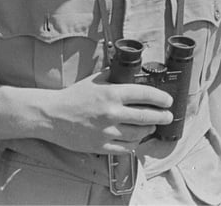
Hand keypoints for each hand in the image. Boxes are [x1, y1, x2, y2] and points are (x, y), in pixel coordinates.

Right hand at [40, 71, 173, 154]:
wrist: (51, 115)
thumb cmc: (74, 96)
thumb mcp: (96, 80)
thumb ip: (116, 77)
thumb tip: (134, 72)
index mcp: (112, 93)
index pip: (145, 94)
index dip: (161, 98)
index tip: (168, 101)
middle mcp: (111, 113)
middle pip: (146, 116)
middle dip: (162, 116)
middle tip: (167, 116)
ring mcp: (106, 131)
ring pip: (138, 134)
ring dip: (149, 130)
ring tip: (152, 127)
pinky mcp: (100, 146)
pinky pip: (124, 148)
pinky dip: (134, 144)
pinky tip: (136, 139)